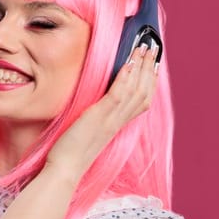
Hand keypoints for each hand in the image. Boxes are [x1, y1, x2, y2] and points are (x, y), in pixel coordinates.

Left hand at [44, 41, 158, 179]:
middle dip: (150, 68)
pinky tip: (128, 63)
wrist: (64, 171)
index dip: (150, 82)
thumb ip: (98, 118)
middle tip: (153, 48)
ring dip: (141, 67)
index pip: (142, 101)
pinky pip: (117, 95)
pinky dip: (125, 78)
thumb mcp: (89, 132)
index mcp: (117, 125)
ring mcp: (110, 119)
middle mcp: (118, 122)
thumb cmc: (71, 154)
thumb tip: (97, 104)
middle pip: (144, 92)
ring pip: (135, 90)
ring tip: (143, 47)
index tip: (153, 65)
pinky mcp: (98, 117)